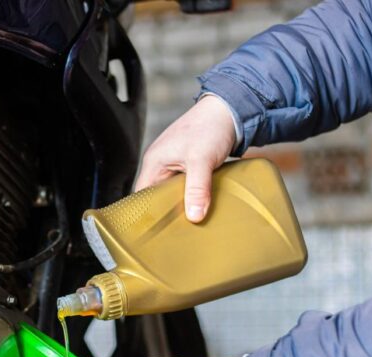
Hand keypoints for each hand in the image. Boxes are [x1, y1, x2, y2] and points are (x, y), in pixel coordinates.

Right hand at [135, 95, 235, 222]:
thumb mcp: (201, 160)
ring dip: (181, 204)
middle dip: (167, 212)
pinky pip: (184, 187)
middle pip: (156, 197)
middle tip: (178, 230)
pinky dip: (191, 196)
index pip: (141, 196)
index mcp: (153, 163)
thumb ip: (197, 188)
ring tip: (190, 222)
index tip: (158, 231)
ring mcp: (174, 166)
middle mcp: (160, 165)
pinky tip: (201, 205)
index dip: (147, 213)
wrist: (230, 110)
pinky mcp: (188, 166)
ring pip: (171, 193)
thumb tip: (194, 216)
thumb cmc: (210, 127)